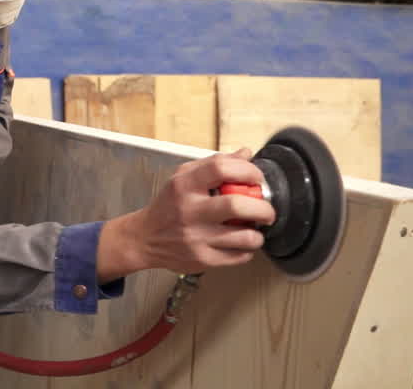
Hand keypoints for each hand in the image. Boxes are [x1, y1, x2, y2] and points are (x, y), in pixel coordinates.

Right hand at [97, 148, 275, 280]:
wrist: (145, 238)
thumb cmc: (169, 205)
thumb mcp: (183, 177)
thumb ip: (214, 163)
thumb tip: (246, 154)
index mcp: (185, 185)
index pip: (221, 168)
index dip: (247, 170)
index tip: (257, 178)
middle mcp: (189, 211)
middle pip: (236, 206)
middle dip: (263, 208)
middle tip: (267, 210)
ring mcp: (196, 237)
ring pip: (244, 237)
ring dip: (258, 233)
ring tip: (254, 229)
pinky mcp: (202, 259)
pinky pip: (239, 256)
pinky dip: (247, 249)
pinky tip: (240, 243)